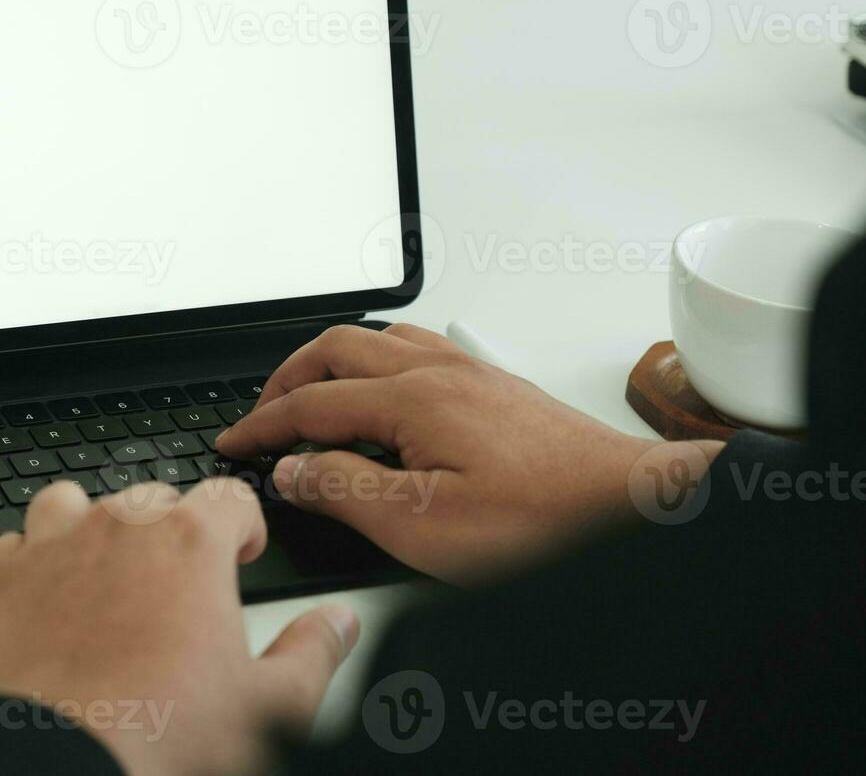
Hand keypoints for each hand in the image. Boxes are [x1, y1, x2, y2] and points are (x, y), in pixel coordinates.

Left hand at [0, 479, 360, 775]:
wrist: (57, 774)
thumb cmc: (159, 740)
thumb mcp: (271, 709)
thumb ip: (314, 654)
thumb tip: (339, 624)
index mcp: (192, 544)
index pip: (230, 497)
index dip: (245, 527)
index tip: (241, 557)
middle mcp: (120, 528)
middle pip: (156, 496)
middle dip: (173, 531)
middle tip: (180, 588)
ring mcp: (53, 548)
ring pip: (75, 503)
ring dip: (93, 528)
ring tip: (108, 578)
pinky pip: (15, 545)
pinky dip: (32, 564)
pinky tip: (47, 602)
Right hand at [214, 323, 723, 583]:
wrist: (631, 507)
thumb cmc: (544, 522)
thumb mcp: (427, 527)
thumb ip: (348, 491)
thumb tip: (293, 469)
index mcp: (413, 400)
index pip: (312, 403)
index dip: (263, 425)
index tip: (235, 443)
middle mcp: (439, 371)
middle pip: (335, 350)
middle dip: (286, 379)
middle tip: (260, 415)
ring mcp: (470, 371)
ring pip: (376, 339)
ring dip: (329, 360)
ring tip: (308, 392)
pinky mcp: (495, 383)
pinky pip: (414, 346)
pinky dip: (373, 357)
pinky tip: (382, 384)